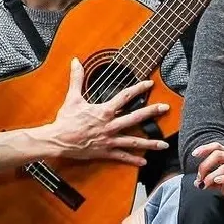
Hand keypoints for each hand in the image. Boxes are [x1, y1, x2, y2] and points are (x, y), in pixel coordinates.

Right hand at [51, 59, 171, 165]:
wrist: (58, 140)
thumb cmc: (66, 120)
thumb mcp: (72, 98)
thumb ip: (76, 78)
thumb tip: (76, 61)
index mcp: (104, 111)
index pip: (125, 97)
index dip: (138, 89)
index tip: (149, 84)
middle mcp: (110, 125)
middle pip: (135, 118)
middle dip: (152, 112)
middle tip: (165, 108)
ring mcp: (109, 140)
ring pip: (133, 141)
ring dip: (149, 143)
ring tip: (163, 144)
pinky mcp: (105, 152)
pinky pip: (121, 156)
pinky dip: (133, 160)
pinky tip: (144, 162)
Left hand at [192, 144, 223, 211]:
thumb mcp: (223, 186)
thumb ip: (211, 182)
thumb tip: (197, 183)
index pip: (217, 147)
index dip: (205, 148)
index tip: (194, 154)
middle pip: (218, 154)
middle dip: (205, 164)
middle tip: (199, 177)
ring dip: (212, 175)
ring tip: (205, 183)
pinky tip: (217, 182)